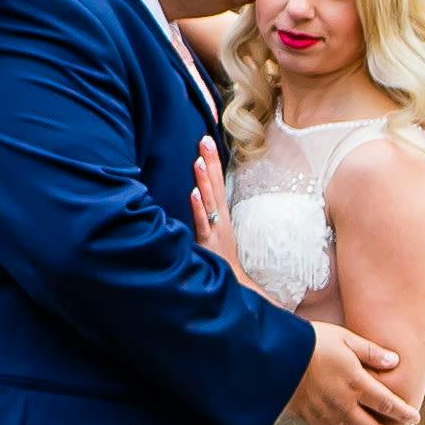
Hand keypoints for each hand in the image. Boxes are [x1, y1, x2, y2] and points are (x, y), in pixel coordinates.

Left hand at [189, 139, 237, 264]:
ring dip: (204, 180)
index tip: (207, 139)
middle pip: (215, 186)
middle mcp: (219, 218)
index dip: (213, 161)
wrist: (232, 285)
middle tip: (205, 138)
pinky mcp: (209, 243)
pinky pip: (203, 224)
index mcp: (221, 214)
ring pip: (209, 201)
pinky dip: (199, 208)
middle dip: (211, 161)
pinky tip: (193, 194)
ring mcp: (215, 229)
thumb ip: (207, 214)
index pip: (217, 183)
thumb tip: (198, 195)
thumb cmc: (221, 258)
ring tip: (199, 160)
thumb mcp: (214, 232)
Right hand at [282, 319, 416, 424]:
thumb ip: (371, 352)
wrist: (273, 354)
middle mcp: (343, 403)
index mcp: (356, 383)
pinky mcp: (309, 416)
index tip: (415, 418)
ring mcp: (325, 413)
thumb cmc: (311, 341)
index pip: (388, 404)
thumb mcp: (344, 338)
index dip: (404, 413)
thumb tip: (395, 361)